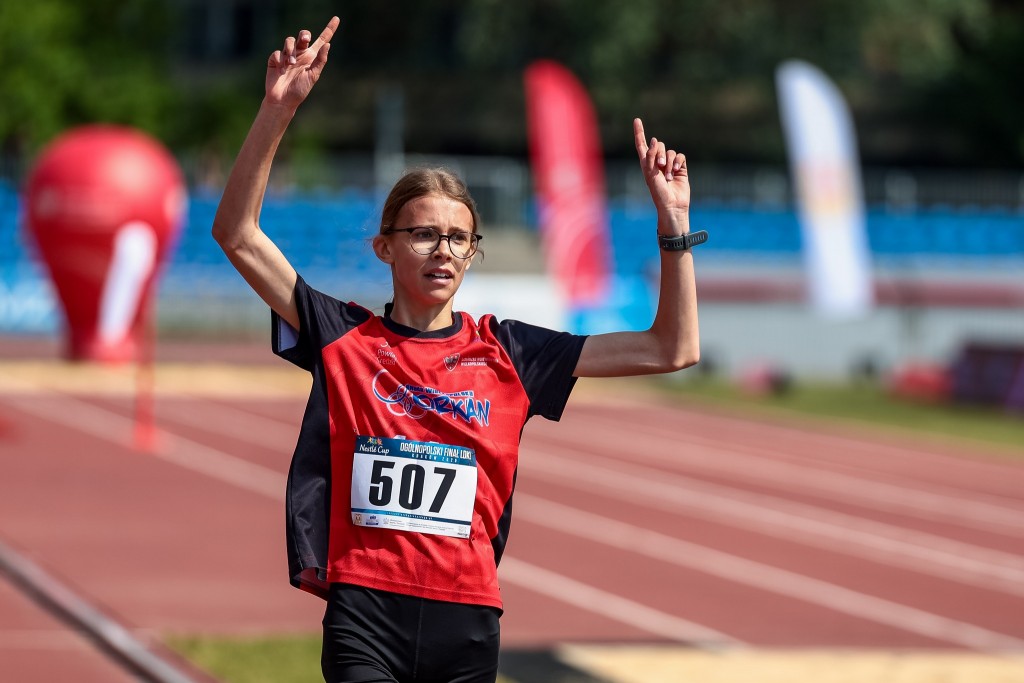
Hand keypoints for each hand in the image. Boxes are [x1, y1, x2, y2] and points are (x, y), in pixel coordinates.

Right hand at [264, 16, 339, 110]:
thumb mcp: (313, 76)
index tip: (337, 18)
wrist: (283, 100)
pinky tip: (281, 70)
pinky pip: (277, 52)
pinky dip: (280, 59)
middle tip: (305, 41)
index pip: (322, 40)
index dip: (329, 29)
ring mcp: (287, 56)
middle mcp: (300, 54)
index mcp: (312, 57)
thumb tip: (328, 44)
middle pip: (304, 35)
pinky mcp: (275, 60)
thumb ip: (320, 60)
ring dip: (290, 50)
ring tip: (290, 64)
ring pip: (289, 41)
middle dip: (304, 35)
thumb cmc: (300, 90)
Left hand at [634, 118, 689, 233]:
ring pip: (671, 152)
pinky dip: (678, 163)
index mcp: (646, 163)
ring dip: (670, 163)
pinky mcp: (681, 168)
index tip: (637, 120)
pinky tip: (677, 172)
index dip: (639, 132)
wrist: (672, 205)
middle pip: (660, 145)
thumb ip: (651, 156)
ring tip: (669, 176)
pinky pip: (680, 157)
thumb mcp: (651, 173)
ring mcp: (669, 165)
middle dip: (661, 153)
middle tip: (660, 165)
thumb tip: (655, 140)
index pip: (641, 144)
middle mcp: (657, 162)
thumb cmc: (658, 192)